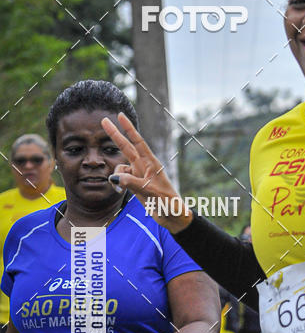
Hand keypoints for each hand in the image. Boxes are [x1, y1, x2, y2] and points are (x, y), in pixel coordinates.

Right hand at [100, 113, 191, 233]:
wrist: (172, 216)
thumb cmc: (167, 203)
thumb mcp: (150, 192)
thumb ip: (132, 183)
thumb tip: (115, 178)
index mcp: (151, 164)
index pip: (137, 142)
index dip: (128, 129)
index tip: (120, 115)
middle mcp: (144, 167)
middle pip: (126, 148)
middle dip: (115, 135)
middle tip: (104, 121)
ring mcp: (139, 175)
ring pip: (121, 168)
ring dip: (117, 175)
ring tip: (121, 188)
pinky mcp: (136, 185)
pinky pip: (121, 179)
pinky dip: (117, 182)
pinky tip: (119, 190)